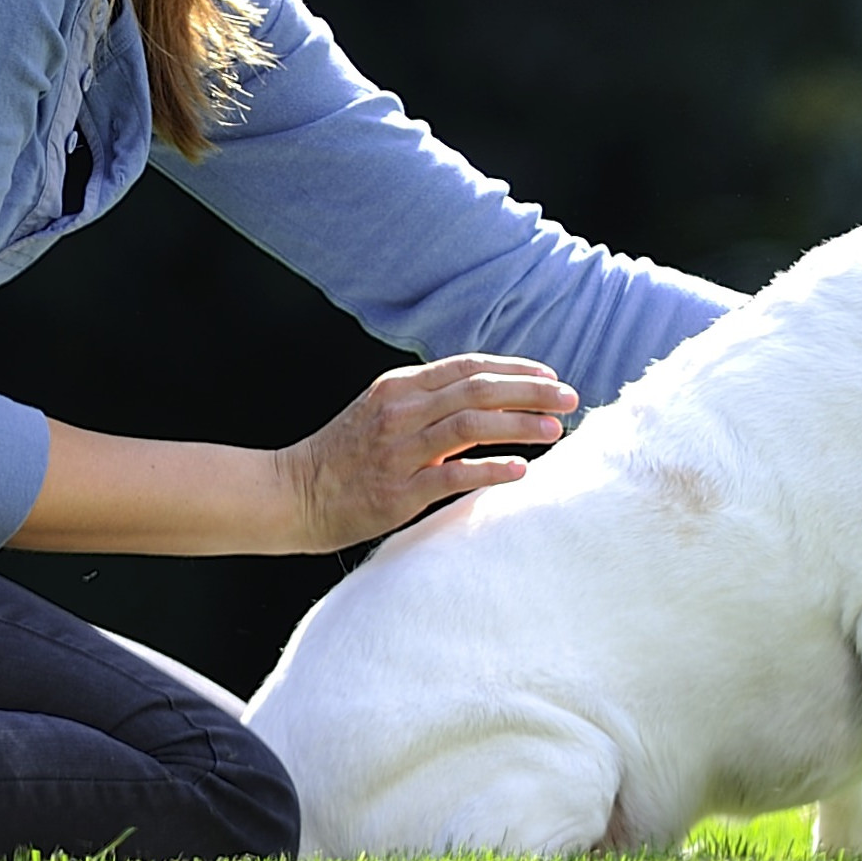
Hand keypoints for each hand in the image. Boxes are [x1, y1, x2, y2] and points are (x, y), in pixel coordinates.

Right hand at [278, 355, 576, 551]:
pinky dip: (491, 470)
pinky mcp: (398, 491)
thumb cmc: (343, 457)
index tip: (550, 376)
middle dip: (531, 391)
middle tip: (569, 398)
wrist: (292, 494)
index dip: (514, 368)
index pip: (468, 366)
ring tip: (555, 430)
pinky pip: (454, 475)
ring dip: (520, 425)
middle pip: (478, 389)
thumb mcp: (381, 413)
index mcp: (399, 387)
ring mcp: (399, 450)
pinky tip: (521, 470)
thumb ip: (427, 403)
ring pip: (472, 425)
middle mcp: (400, 411)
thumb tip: (485, 401)